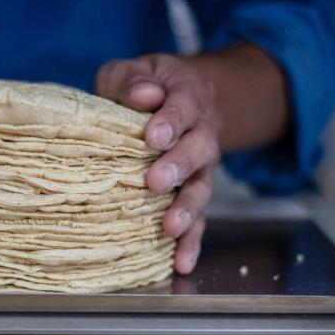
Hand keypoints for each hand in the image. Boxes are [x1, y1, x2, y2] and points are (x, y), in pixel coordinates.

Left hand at [95, 54, 221, 273]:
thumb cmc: (145, 86)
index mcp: (187, 97)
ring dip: (188, 209)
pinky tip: (181, 263)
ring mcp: (202, 166)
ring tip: (170, 228)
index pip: (184, 105)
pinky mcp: (194, 193)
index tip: (153, 135)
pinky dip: (193, 241)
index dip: (171, 120)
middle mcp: (202, 133)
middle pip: (199, 149)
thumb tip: (144, 95)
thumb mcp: (131, 71)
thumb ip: (132, 80)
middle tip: (155, 182)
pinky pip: (200, 218)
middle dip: (179, 166)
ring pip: (202, 187)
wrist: (178, 96)